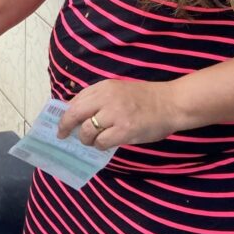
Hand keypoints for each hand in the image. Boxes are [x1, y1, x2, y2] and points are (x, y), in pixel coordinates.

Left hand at [56, 79, 182, 150]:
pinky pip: (101, 142)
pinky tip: (106, 145)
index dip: (66, 113)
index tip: (62, 122)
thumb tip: (79, 114)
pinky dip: (100, 146)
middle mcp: (106, 98)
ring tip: (93, 141)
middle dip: (65, 126)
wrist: (171, 103)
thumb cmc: (146, 98)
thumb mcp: (119, 90)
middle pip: (75, 114)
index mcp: (104, 87)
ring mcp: (115, 115)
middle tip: (63, 135)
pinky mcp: (124, 130)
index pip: (76, 100)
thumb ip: (100, 99)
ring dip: (86, 139)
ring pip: (86, 131)